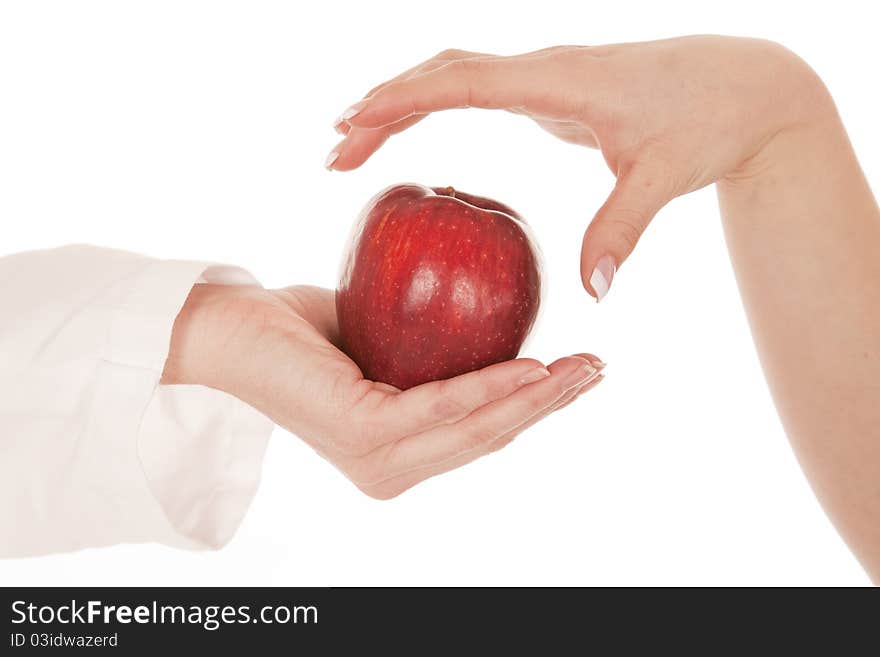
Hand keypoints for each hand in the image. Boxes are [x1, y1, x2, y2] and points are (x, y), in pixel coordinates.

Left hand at [162, 283, 603, 498]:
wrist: (229, 331)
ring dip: (537, 398)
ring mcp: (376, 460)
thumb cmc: (301, 331)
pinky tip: (530, 365)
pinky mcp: (360, 435)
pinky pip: (442, 405)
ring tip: (582, 367)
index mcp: (400, 453)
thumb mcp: (383, 342)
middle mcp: (392, 469)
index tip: (578, 373)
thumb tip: (483, 318)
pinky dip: (490, 385)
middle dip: (553, 405)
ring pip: (477, 428)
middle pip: (491, 437)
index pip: (482, 434)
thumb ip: (430, 348)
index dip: (536, 407)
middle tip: (599, 368)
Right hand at [328, 36, 830, 299]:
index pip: (466, 81)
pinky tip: (408, 128)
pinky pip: (471, 88)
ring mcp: (542, 77)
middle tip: (334, 150)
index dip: (404, 99)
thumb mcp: (666, 177)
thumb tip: (593, 292)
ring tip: (351, 143)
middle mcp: (543, 70)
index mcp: (563, 82)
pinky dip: (430, 104)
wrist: (743, 85)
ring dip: (399, 102)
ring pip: (452, 74)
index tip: (354, 122)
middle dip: (384, 105)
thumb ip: (622, 230)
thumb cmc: (708, 121)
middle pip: (443, 72)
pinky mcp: (546, 91)